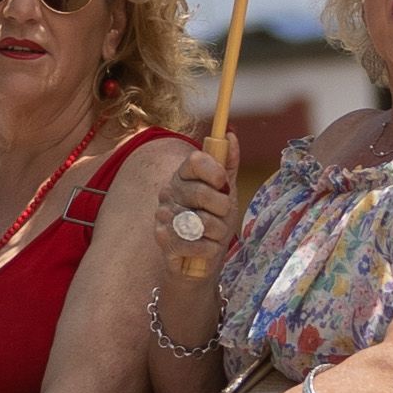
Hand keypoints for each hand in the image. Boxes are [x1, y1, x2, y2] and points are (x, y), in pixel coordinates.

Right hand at [153, 136, 237, 278]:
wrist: (198, 259)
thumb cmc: (213, 222)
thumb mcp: (226, 192)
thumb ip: (228, 164)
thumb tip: (231, 134)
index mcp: (184, 174)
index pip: (195, 160)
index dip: (214, 170)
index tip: (223, 183)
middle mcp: (169, 190)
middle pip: (203, 192)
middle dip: (222, 209)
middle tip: (221, 216)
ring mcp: (163, 214)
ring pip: (201, 220)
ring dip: (218, 232)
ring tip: (213, 234)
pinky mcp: (162, 237)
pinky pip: (195, 242)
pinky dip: (208, 248)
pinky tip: (206, 248)